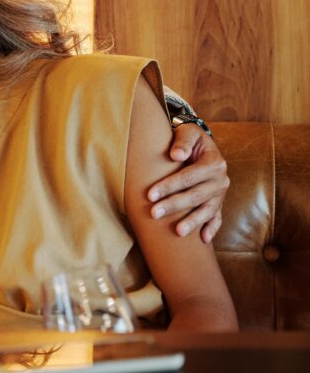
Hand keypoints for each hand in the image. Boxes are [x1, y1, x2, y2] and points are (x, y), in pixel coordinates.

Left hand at [148, 123, 228, 242]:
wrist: (200, 144)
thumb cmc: (189, 138)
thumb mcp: (187, 132)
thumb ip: (182, 141)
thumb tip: (176, 154)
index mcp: (214, 162)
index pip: (189, 176)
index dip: (170, 185)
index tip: (150, 194)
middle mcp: (221, 179)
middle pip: (196, 196)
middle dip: (174, 205)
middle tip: (153, 213)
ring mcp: (220, 193)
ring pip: (207, 210)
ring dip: (192, 222)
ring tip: (177, 232)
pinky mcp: (219, 202)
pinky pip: (217, 218)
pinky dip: (212, 228)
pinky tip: (204, 240)